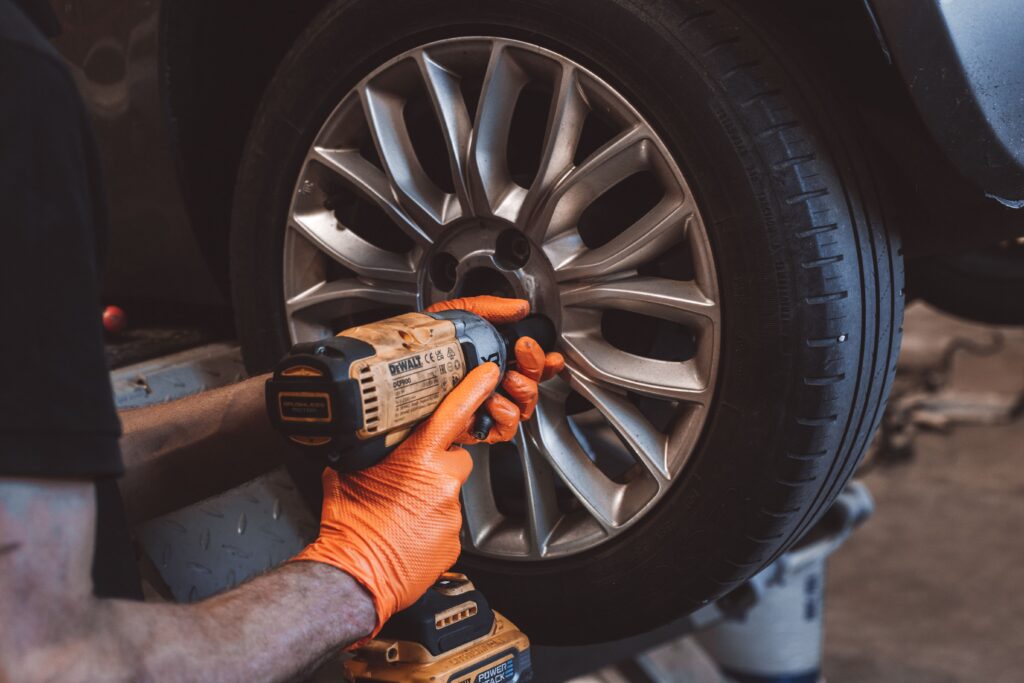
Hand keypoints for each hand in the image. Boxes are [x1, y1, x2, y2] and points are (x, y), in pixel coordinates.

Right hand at [290, 363, 502, 633]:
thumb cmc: (349, 528)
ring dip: (431, 497)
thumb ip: (370, 450)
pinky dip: (433, 524)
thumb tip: (371, 440)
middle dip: (437, 463)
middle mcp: (442, 482)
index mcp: (418, 458)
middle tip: (409, 479)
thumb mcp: (351, 472)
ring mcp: (451, 513)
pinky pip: (448, 522)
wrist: (355, 576)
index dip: (474, 389)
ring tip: (402, 513)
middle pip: (454, 458)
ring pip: (449, 492)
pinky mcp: (455, 540)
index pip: (454, 413)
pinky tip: (410, 532)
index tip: (488, 374)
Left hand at [426, 295, 564, 442]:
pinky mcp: (473, 426)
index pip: (529, 364)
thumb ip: (489, 308)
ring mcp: (484, 406)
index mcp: (492, 358)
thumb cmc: (424, 344)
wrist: (399, 369)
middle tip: (523, 350)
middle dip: (535, 367)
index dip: (545, 362)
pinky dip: (505, 416)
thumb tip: (518, 307)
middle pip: (532, 384)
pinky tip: (493, 401)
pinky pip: (503, 430)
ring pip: (523, 408)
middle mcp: (492, 384)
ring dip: (524, 391)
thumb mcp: (456, 314)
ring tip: (509, 378)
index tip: (550, 355)